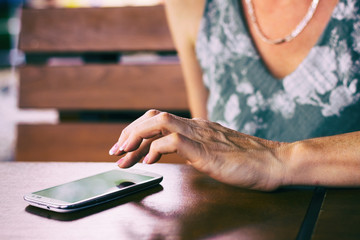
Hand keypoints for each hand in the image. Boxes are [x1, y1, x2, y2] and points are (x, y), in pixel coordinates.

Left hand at [109, 110, 288, 190]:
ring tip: (123, 153)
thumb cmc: (249, 160)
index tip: (125, 148)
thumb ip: (196, 148)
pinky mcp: (206, 150)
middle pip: (153, 118)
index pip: (159, 120)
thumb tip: (175, 152)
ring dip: (136, 137)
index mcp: (197, 127)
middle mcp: (196, 126)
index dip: (137, 132)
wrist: (275, 162)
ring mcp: (201, 135)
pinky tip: (148, 163)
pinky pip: (174, 142)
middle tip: (115, 151)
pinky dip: (155, 150)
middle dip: (129, 133)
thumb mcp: (215, 151)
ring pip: (159, 123)